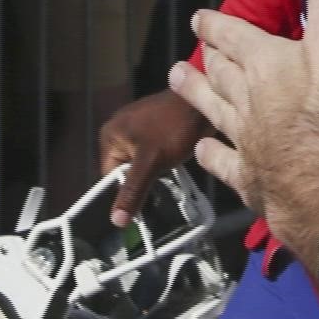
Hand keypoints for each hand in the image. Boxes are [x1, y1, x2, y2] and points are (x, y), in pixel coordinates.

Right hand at [99, 89, 211, 227]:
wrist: (209, 97)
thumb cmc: (176, 127)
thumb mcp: (151, 162)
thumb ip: (133, 191)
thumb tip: (116, 221)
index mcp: (110, 135)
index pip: (109, 177)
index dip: (124, 194)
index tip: (139, 210)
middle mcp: (120, 129)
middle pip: (124, 171)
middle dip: (140, 183)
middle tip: (156, 198)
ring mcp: (139, 127)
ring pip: (141, 163)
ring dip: (153, 174)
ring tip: (168, 182)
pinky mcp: (157, 127)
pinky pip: (153, 153)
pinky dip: (162, 163)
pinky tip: (175, 169)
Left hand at [169, 0, 318, 240]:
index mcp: (265, 61)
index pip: (235, 35)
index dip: (218, 24)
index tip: (200, 17)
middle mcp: (245, 97)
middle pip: (220, 73)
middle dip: (207, 58)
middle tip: (189, 50)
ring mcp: (243, 139)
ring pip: (213, 111)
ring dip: (196, 94)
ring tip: (178, 81)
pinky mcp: (249, 177)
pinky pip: (222, 161)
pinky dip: (211, 154)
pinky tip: (203, 151)